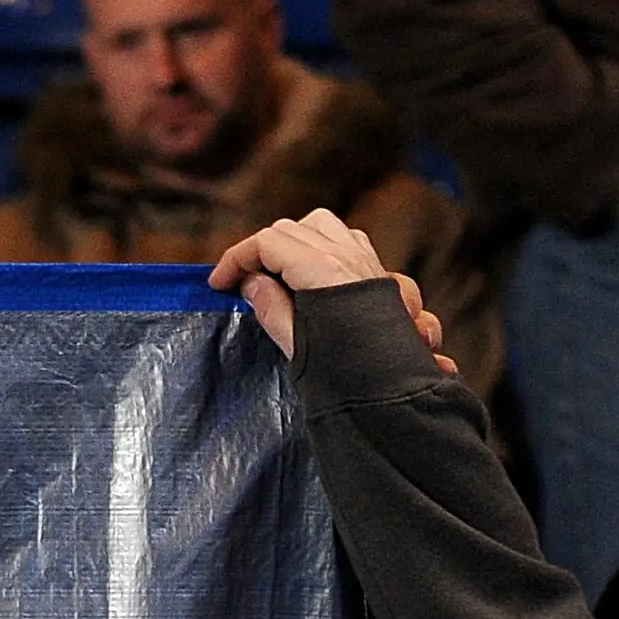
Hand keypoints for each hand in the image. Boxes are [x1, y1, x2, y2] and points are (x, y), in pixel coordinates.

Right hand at [209, 209, 453, 368]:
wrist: (400, 392)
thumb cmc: (351, 375)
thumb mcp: (297, 347)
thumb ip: (272, 308)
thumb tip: (250, 284)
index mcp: (323, 270)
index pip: (268, 243)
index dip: (236, 259)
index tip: (218, 284)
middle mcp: (347, 257)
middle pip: (289, 230)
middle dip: (259, 251)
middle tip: (240, 282)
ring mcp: (366, 261)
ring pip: (320, 226)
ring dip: (291, 242)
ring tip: (274, 273)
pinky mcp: (377, 272)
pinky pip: (346, 239)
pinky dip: (321, 247)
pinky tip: (312, 274)